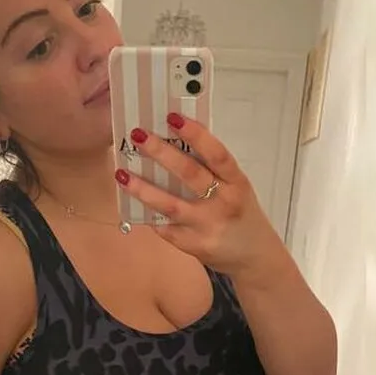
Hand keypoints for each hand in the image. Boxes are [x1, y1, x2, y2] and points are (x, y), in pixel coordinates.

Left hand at [116, 113, 283, 276]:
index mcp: (237, 183)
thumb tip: (178, 137)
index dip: (196, 134)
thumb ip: (214, 168)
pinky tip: (133, 201)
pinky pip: (165, 227)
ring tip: (121, 174)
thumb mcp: (236, 187)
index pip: (217, 154)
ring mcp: (207, 227)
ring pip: (170, 205)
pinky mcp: (194, 245)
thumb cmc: (241, 213)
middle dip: (161, 152)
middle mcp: (224, 203)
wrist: (254, 257)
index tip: (173, 117)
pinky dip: (148, 213)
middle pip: (190, 174)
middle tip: (138, 135)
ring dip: (143, 188)